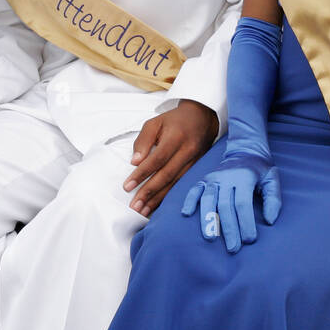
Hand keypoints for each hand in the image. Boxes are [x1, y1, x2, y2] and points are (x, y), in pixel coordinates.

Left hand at [125, 99, 218, 215]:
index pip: (156, 159)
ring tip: (143, 211)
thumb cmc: (174, 121)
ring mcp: (194, 161)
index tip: (127, 187)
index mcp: (175, 137)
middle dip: (149, 192)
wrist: (202, 119)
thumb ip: (143, 140)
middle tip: (134, 206)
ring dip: (158, 199)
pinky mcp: (197, 169)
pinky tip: (158, 206)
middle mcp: (187, 151)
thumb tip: (135, 161)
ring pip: (175, 184)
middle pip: (166, 175)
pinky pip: (181, 185)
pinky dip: (169, 197)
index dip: (142, 174)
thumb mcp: (155, 123)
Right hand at [180, 152, 280, 252]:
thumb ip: (274, 199)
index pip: (243, 203)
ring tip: (210, 238)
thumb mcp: (273, 179)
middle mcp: (226, 177)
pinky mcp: (204, 180)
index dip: (246, 223)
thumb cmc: (261, 169)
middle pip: (225, 205)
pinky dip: (190, 201)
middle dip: (229, 229)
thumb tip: (269, 221)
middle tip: (233, 249)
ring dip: (208, 220)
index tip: (249, 240)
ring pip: (208, 200)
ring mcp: (213, 178)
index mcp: (245, 176)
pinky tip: (186, 214)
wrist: (244, 149)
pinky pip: (194, 190)